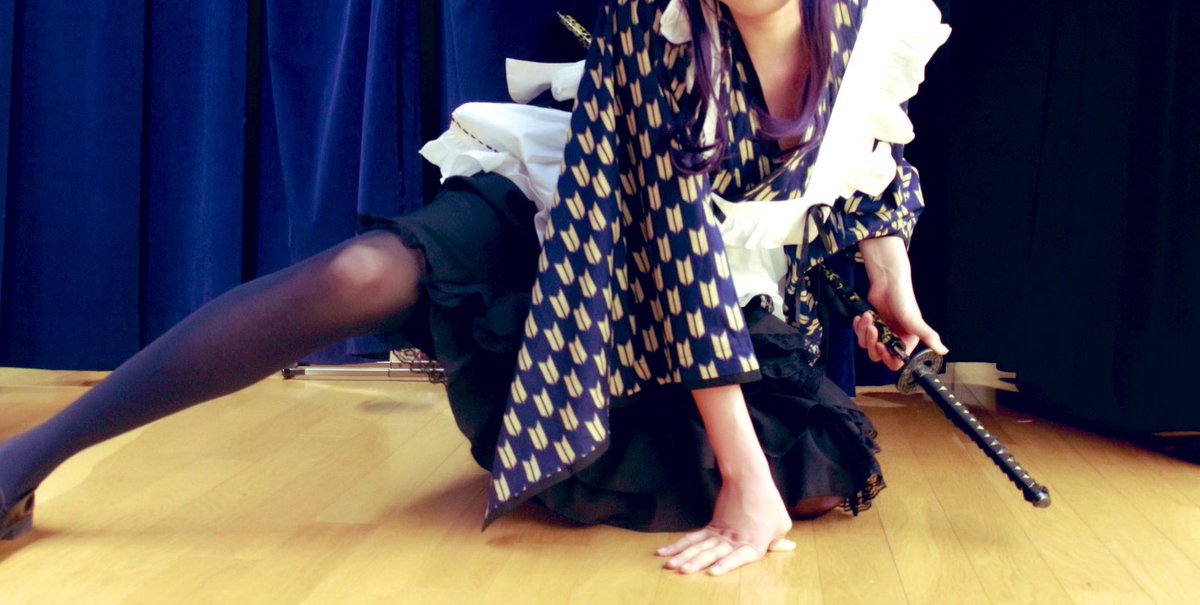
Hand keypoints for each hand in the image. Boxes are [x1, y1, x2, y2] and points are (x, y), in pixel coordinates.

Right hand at [655, 473, 795, 575]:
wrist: (749, 479)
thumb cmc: (768, 502)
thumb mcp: (781, 523)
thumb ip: (779, 540)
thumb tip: (786, 547)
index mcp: (753, 543)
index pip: (738, 557)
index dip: (725, 564)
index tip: (712, 571)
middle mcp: (734, 540)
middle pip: (711, 552)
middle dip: (695, 562)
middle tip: (681, 570)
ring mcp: (720, 533)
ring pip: (698, 546)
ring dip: (683, 556)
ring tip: (669, 564)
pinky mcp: (712, 526)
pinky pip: (693, 538)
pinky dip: (679, 546)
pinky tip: (665, 552)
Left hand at [854, 236, 947, 370]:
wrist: (888, 282)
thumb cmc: (903, 300)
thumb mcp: (915, 321)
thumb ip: (929, 337)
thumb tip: (944, 350)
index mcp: (906, 342)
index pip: (895, 362)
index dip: (886, 357)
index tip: (880, 345)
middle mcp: (894, 339)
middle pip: (877, 355)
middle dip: (871, 342)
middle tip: (873, 328)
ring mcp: (881, 332)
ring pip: (866, 344)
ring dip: (864, 331)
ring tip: (868, 317)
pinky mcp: (871, 325)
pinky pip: (860, 334)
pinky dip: (858, 326)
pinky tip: (862, 317)